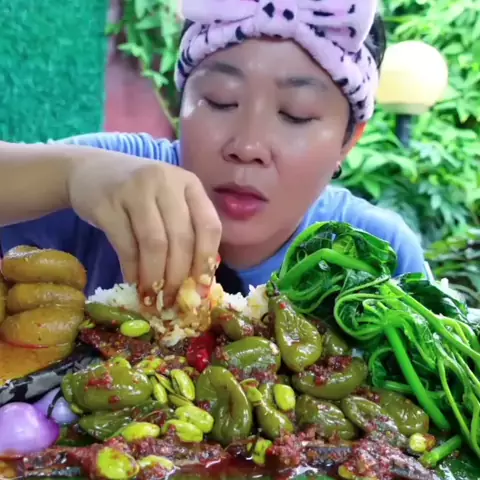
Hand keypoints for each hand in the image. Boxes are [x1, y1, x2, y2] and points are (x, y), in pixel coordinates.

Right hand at [67, 151, 221, 303]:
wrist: (91, 171)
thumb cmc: (140, 194)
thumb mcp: (169, 201)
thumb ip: (185, 231)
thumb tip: (196, 283)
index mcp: (189, 183)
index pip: (209, 225)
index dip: (206, 261)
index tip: (200, 289)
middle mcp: (165, 181)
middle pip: (181, 238)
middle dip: (178, 277)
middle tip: (173, 302)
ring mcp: (135, 189)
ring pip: (154, 243)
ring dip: (155, 278)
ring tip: (153, 299)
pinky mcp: (107, 203)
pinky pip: (126, 246)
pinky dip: (133, 271)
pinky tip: (135, 284)